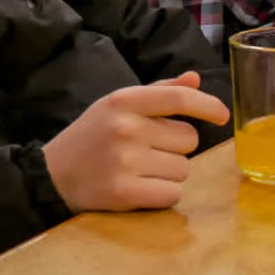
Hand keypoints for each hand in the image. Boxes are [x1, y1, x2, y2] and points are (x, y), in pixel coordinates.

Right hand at [43, 70, 230, 212]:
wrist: (52, 174)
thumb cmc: (92, 136)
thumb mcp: (118, 105)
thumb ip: (159, 92)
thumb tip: (195, 79)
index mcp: (125, 101)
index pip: (179, 98)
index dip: (208, 105)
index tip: (223, 115)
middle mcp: (127, 128)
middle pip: (189, 140)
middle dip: (175, 147)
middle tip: (146, 151)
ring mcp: (125, 161)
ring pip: (184, 169)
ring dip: (169, 173)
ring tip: (139, 170)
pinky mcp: (124, 192)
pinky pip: (172, 194)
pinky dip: (162, 194)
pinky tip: (140, 188)